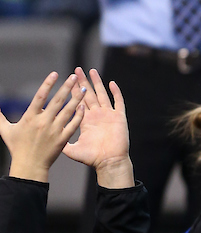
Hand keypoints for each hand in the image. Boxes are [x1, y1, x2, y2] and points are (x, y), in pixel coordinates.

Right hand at [0, 73, 83, 182]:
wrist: (29, 166)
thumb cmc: (17, 148)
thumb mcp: (5, 130)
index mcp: (30, 118)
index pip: (40, 96)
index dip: (47, 84)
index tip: (55, 73)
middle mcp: (43, 122)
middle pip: (57, 101)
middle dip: (66, 87)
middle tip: (73, 76)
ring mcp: (54, 131)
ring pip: (68, 111)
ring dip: (76, 98)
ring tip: (83, 88)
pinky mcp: (62, 139)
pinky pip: (73, 124)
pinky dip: (78, 115)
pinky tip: (82, 106)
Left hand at [63, 68, 133, 187]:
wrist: (109, 163)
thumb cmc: (92, 158)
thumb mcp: (73, 150)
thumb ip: (63, 143)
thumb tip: (49, 139)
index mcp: (85, 121)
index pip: (78, 101)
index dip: (73, 91)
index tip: (68, 80)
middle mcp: (96, 115)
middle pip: (88, 94)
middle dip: (83, 82)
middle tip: (77, 69)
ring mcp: (108, 115)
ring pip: (102, 94)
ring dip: (97, 83)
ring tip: (92, 71)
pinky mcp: (119, 117)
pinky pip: (118, 102)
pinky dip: (116, 93)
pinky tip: (112, 83)